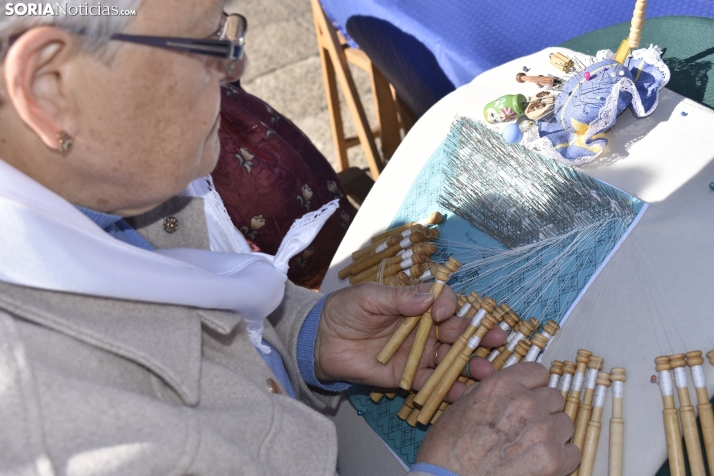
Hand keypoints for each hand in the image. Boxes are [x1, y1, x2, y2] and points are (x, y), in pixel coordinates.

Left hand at [314, 282, 505, 400]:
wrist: (322, 341)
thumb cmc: (345, 310)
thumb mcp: (369, 297)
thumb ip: (398, 298)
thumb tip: (428, 299)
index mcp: (417, 304)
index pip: (445, 302)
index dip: (450, 306)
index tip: (442, 314)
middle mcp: (425, 328)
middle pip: (457, 331)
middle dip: (477, 335)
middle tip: (494, 340)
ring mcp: (420, 353)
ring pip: (452, 358)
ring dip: (471, 364)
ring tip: (485, 370)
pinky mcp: (410, 376)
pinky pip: (433, 383)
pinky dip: (449, 389)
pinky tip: (463, 393)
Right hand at [416, 363, 579, 475]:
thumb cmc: (449, 450)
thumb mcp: (462, 405)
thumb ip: (491, 391)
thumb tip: (508, 388)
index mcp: (502, 386)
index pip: (538, 372)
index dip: (534, 385)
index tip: (532, 394)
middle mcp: (525, 403)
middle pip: (554, 397)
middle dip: (543, 410)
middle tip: (528, 425)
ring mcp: (542, 431)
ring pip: (565, 423)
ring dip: (553, 433)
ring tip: (532, 446)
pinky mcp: (554, 460)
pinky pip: (572, 451)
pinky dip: (561, 457)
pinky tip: (541, 461)